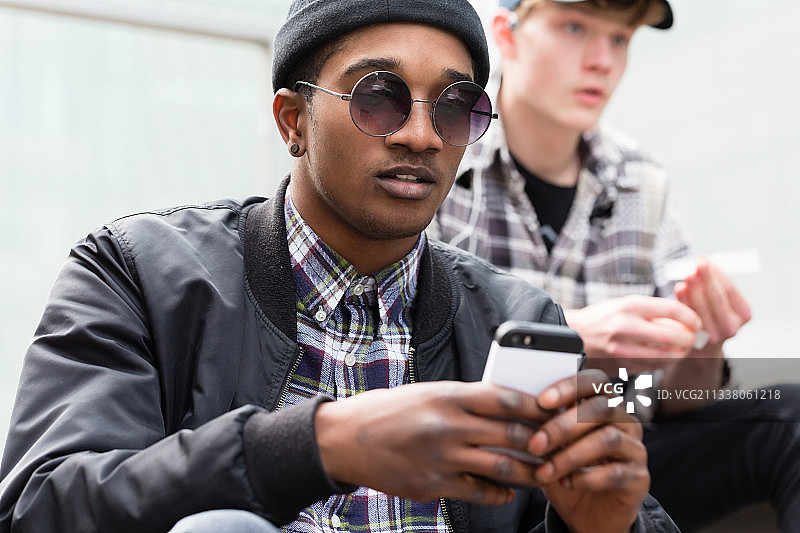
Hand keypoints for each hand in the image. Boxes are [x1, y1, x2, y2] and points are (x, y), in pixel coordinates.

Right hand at [314, 381, 554, 505]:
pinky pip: (479, 491)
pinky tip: (507, 492)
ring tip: (543, 472)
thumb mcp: (426, 393)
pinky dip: (499, 494)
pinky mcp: (433, 484)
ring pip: (502, 466)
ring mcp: (441, 457)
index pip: (504, 397)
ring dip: (529, 472)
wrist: (345, 439)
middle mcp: (447, 425)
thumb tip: (504, 409)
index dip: (534, 405)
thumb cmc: (388, 411)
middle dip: (541, 441)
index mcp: (447, 395)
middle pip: (511, 434)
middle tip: (558, 445)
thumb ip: (463, 401)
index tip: (552, 410)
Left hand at [530, 370, 648, 532]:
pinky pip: (616, 472)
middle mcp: (626, 422)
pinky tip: (566, 483)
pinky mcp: (640, 479)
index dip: (570, 386)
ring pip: (608, 439)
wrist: (588, 514)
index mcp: (605, 404)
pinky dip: (586, 478)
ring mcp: (636, 449)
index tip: (541, 401)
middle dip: (563, 426)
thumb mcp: (551, 446)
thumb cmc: (566, 470)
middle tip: (534, 444)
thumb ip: (544, 425)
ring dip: (570, 456)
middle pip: (601, 409)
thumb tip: (522, 408)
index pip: (595, 381)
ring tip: (544, 471)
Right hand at [564, 295, 701, 372]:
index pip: (672, 309)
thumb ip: (653, 311)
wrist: (573, 334)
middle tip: (693, 339)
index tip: (696, 322)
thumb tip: (687, 319)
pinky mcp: (621, 365)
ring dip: (680, 354)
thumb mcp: (624, 304)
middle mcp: (625, 326)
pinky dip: (664, 363)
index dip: (691, 317)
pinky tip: (665, 357)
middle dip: (690, 340)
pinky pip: (653, 367)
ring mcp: (622, 348)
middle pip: (673, 336)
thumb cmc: (603, 317)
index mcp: (629, 306)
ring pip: (666, 356)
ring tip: (682, 349)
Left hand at [674, 259, 750, 349]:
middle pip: (717, 298)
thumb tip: (704, 262)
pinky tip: (680, 288)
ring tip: (688, 274)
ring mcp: (714, 335)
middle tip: (698, 264)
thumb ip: (716, 283)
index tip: (705, 260)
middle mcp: (731, 326)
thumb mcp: (723, 300)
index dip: (716, 274)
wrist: (704, 344)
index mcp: (744, 314)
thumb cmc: (713, 314)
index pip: (729, 290)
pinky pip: (689, 315)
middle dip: (706, 278)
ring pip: (702, 307)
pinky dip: (684, 300)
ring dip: (694, 288)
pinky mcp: (698, 338)